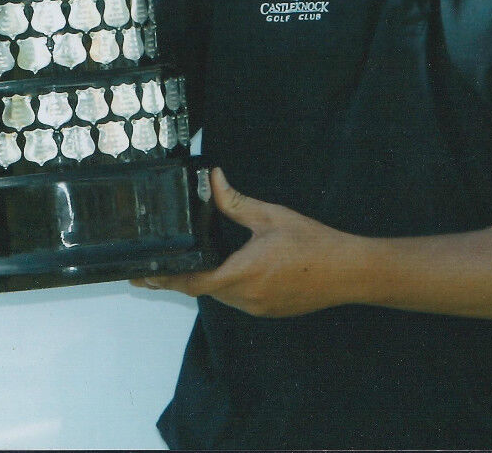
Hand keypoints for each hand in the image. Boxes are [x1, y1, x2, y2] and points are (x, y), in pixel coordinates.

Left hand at [135, 169, 367, 317]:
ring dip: (205, 280)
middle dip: (181, 276)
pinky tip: (229, 269)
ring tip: (191, 262)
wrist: (349, 271)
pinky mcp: (268, 311)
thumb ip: (235, 201)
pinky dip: (227, 285)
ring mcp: (257, 308)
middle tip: (158, 263)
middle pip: (202, 289)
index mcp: (242, 274)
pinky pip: (238, 300)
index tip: (141, 275)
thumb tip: (212, 179)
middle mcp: (245, 298)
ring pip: (220, 296)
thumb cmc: (313, 243)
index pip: (191, 281)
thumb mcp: (270, 216)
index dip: (164, 278)